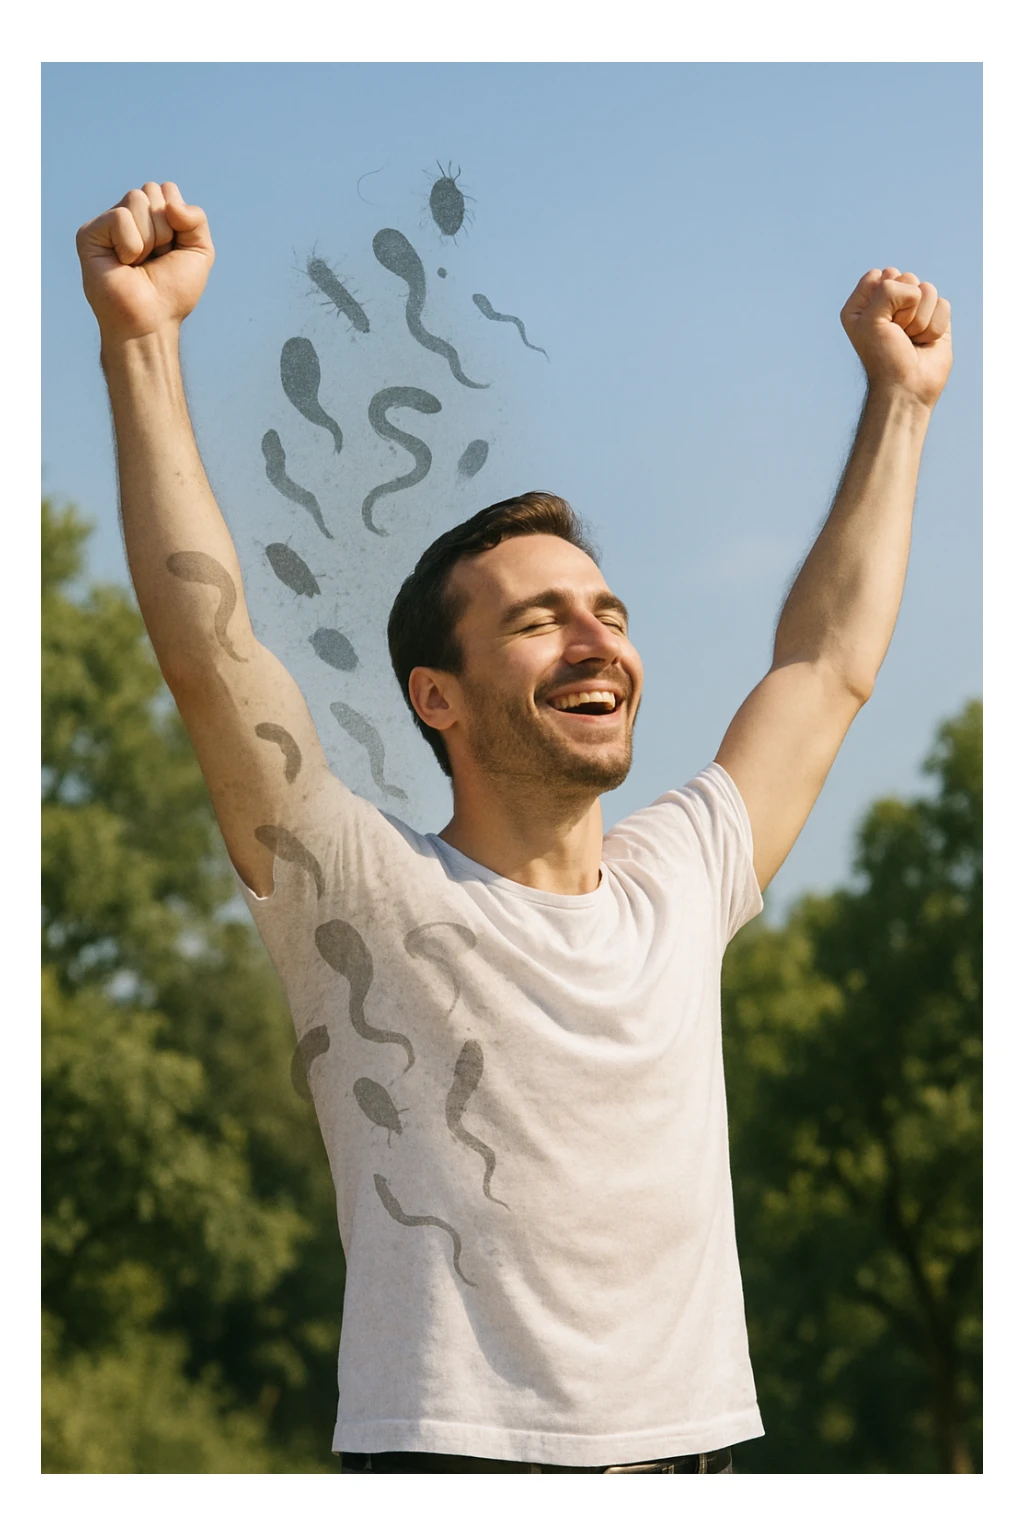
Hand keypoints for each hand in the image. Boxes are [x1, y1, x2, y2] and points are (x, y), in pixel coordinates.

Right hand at [76, 181, 214, 341]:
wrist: (152, 320)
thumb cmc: (172, 292)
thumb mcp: (200, 251)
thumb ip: (196, 218)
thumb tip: (168, 198)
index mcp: (151, 216)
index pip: (167, 190)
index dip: (178, 222)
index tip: (171, 251)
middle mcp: (128, 216)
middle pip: (151, 190)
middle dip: (164, 229)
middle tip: (154, 259)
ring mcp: (107, 224)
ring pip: (136, 199)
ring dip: (149, 238)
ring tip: (139, 263)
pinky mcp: (90, 233)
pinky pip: (119, 217)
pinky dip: (131, 244)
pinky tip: (123, 263)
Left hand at [840, 267, 951, 410]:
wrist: (907, 387)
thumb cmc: (884, 357)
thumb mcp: (870, 321)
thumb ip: (886, 290)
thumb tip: (917, 289)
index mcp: (864, 302)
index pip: (880, 275)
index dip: (885, 296)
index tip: (880, 324)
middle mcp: (889, 303)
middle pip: (907, 278)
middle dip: (905, 309)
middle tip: (897, 333)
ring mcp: (914, 309)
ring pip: (928, 290)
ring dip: (920, 320)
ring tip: (911, 339)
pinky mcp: (935, 318)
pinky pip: (943, 304)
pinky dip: (935, 326)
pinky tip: (925, 342)